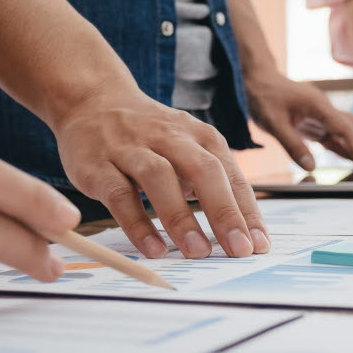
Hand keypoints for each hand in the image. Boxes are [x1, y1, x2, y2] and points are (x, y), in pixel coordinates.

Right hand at [52, 89, 267, 259]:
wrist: (92, 100)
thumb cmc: (151, 136)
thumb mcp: (188, 148)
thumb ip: (212, 182)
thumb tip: (244, 231)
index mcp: (200, 136)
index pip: (231, 175)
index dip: (247, 211)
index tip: (260, 245)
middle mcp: (169, 137)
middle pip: (203, 171)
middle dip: (224, 212)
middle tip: (238, 250)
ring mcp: (131, 148)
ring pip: (159, 178)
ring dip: (180, 217)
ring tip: (197, 252)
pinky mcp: (97, 165)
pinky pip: (119, 195)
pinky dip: (137, 224)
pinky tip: (153, 249)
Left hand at [246, 74, 352, 171]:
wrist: (258, 80)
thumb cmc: (263, 97)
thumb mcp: (272, 123)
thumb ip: (292, 145)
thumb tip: (312, 167)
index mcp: (319, 107)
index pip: (346, 130)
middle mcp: (327, 110)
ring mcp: (324, 116)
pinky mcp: (318, 123)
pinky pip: (340, 137)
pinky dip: (352, 150)